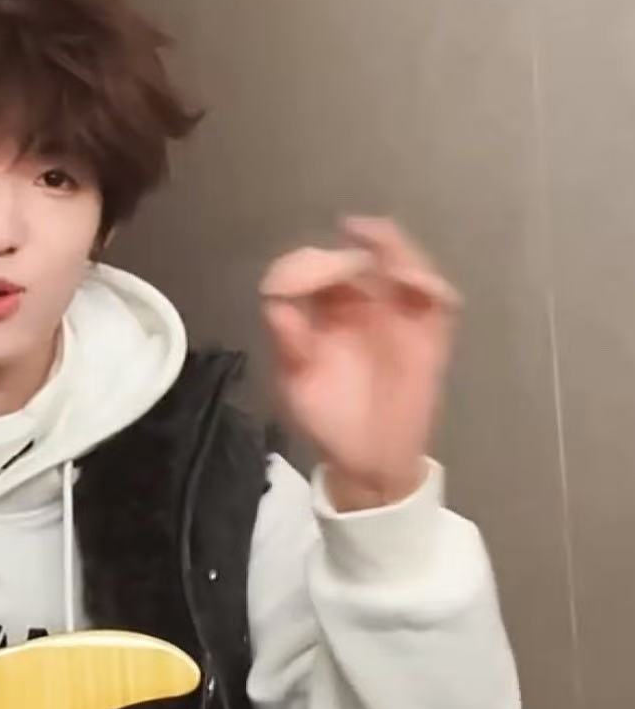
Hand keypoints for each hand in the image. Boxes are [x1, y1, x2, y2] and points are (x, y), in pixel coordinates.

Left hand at [260, 216, 460, 510]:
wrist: (369, 458)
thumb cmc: (327, 418)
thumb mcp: (296, 384)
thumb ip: (288, 342)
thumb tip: (274, 302)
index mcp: (316, 311)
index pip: (306, 271)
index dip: (302, 268)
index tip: (295, 283)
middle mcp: (354, 301)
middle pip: (352, 257)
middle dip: (345, 257)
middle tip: (344, 268)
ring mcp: (394, 311)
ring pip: (397, 262)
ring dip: (392, 250)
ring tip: (383, 251)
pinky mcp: (429, 331)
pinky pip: (435, 297)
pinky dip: (429, 284)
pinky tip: (416, 282)